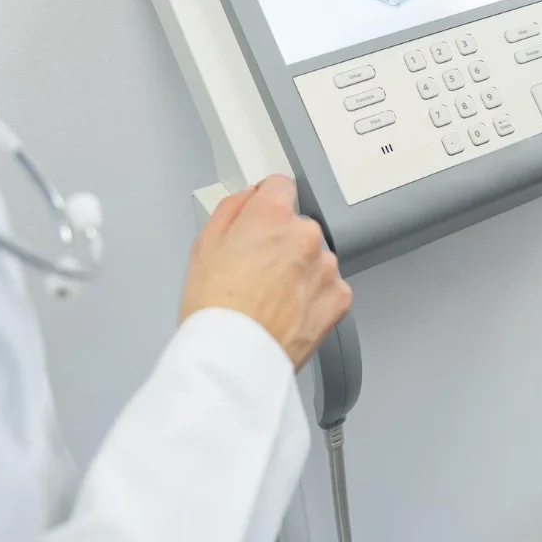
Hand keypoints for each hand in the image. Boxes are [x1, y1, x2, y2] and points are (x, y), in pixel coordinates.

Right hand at [179, 175, 352, 368]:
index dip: (266, 202)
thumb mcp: (203, 246)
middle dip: (282, 243)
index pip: (280, 185)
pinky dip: (313, 297)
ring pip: (315, 259)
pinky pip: (329, 288)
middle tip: (256, 272)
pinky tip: (288, 312)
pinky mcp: (339, 298)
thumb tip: (248, 198)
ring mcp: (326, 267)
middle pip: (298, 227)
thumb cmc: (215, 309)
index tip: (262, 216)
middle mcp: (306, 235)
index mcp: (272, 215)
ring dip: (300, 271)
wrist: (236, 357)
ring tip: (270, 299)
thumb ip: (231, 210)